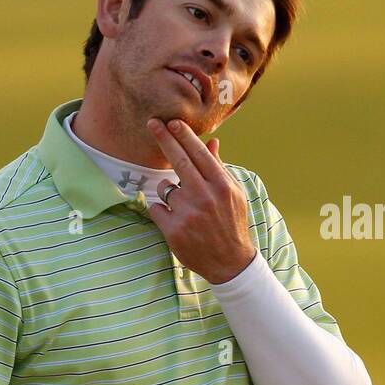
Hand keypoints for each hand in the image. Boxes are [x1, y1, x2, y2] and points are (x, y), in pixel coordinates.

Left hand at [145, 118, 257, 283]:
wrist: (230, 262)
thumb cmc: (231, 223)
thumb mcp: (233, 194)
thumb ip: (219, 168)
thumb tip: (212, 142)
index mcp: (222, 186)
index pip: (199, 154)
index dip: (184, 136)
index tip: (172, 122)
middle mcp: (205, 197)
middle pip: (179, 161)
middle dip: (164, 139)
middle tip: (152, 123)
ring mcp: (188, 214)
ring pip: (165, 187)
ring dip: (168, 191)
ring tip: (183, 205)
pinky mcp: (174, 230)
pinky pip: (156, 208)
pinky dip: (162, 210)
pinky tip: (176, 220)